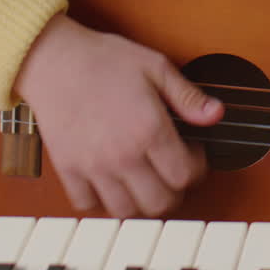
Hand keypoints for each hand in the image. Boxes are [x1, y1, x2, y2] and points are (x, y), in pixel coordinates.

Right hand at [13, 13, 223, 217]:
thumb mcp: (156, 68)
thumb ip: (188, 96)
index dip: (197, 168)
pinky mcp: (68, 168)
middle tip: (171, 171)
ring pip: (126, 210)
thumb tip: (216, 114)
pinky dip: (101, 200)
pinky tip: (111, 181)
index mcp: (149, 129)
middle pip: (160, 202)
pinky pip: (88, 204)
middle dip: (174, 190)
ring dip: (140, 200)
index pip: (185, 175)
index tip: (192, 154)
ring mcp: (93, 166)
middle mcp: (123, 154)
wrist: (54, 59)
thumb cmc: (104, 59)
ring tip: (143, 179)